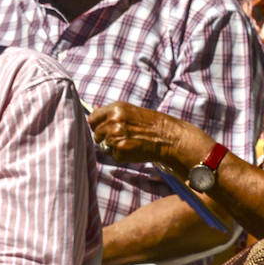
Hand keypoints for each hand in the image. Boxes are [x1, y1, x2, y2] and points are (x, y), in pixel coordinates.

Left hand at [88, 102, 206, 167]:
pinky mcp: (120, 150)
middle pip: (97, 134)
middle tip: (125, 137)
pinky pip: (113, 156)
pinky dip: (122, 156)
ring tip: (132, 143)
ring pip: (105, 145)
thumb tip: (94, 109)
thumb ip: (111, 113)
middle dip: (106, 138)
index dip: (98, 125)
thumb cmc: (153, 124)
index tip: (106, 129)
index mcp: (115, 109)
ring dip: (115, 147)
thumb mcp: (131, 112)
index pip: (93, 119)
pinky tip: (135, 150)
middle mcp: (113, 121)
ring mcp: (116, 136)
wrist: (170, 138)